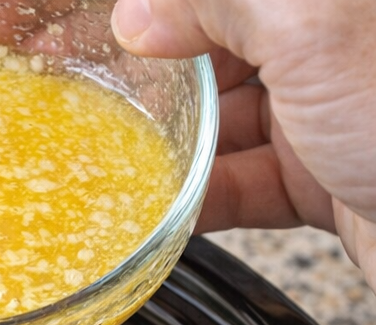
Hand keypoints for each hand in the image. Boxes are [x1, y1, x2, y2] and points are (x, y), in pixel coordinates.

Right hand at [111, 0, 375, 288]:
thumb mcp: (314, 26)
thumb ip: (219, 0)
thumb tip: (140, 14)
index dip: (157, 3)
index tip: (91, 20)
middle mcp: (334, 41)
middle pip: (221, 42)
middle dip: (154, 67)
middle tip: (85, 88)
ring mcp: (332, 111)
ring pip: (227, 118)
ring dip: (172, 140)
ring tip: (113, 154)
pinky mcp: (326, 178)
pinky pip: (244, 184)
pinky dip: (202, 198)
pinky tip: (162, 208)